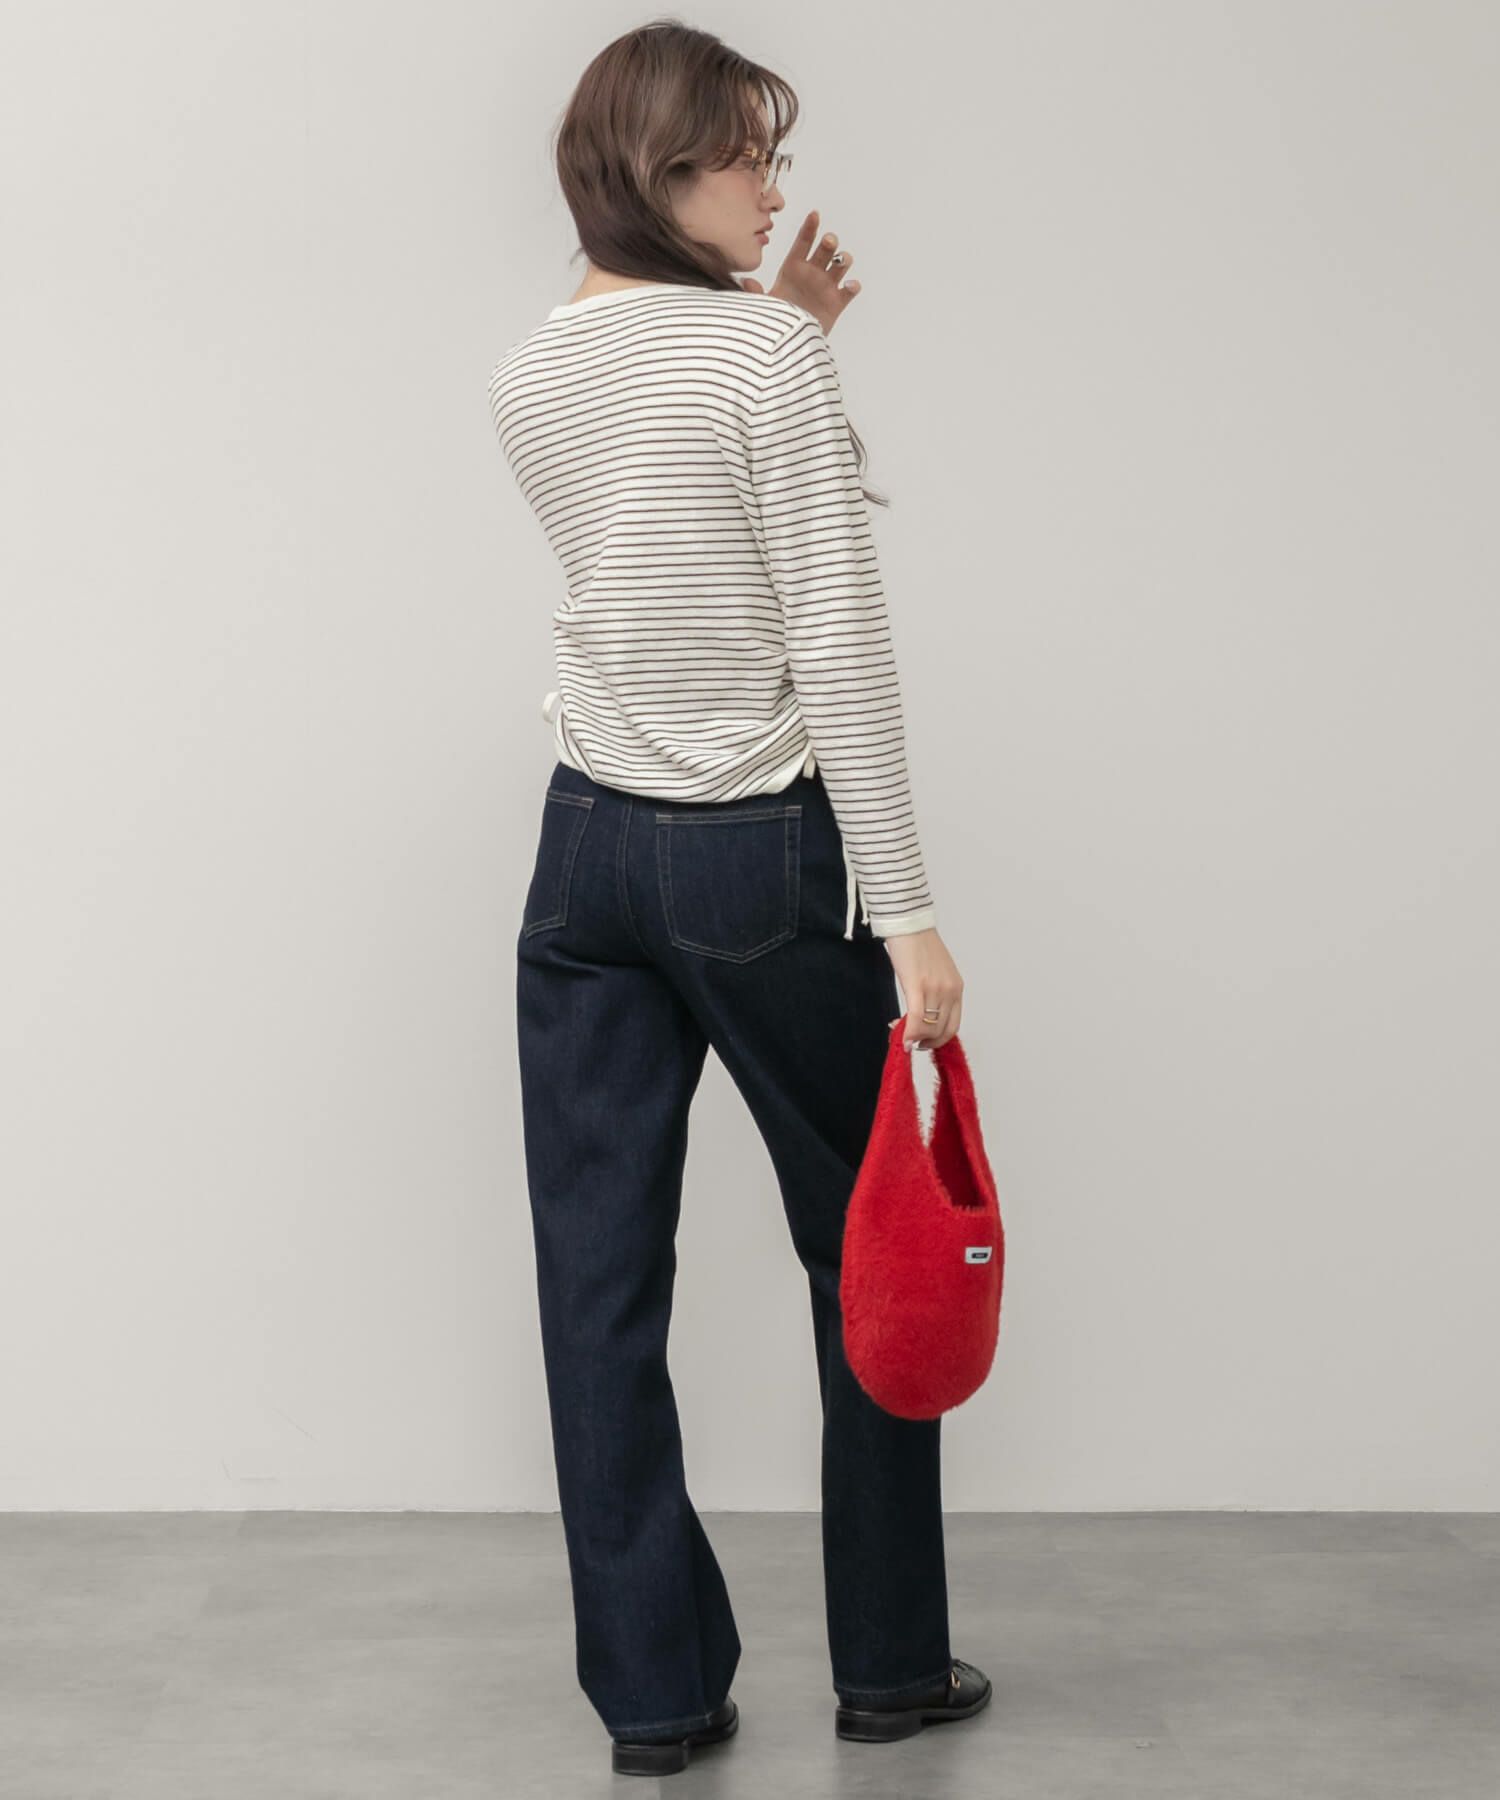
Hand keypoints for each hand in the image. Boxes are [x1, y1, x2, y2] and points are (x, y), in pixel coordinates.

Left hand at [739, 210, 858, 335]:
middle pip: (825, 249)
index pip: (803, 242)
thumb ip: (756, 293)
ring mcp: (826, 285)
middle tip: (828, 241)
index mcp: (794, 267)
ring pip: (841, 264)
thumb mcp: (765, 304)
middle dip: (829, 242)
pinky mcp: (837, 302)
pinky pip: (849, 290)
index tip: (815, 214)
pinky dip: (852, 286)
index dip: (810, 227)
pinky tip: (849, 285)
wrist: (790, 341)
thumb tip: (746, 282)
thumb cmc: (777, 317)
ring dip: (843, 259)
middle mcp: (813, 272)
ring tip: (840, 261)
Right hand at [881, 928, 963, 1051]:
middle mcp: (950, 991)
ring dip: (915, 1038)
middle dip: (927, 1042)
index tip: (924, 1041)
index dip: (938, 1039)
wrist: (908, 924)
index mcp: (956, 988)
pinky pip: (916, 1018)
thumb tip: (923, 1015)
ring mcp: (935, 989)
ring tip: (902, 1035)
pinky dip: (909, 1032)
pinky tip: (901, 1038)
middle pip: (942, 1030)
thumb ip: (934, 993)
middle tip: (912, 1043)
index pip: (953, 1025)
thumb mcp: (936, 972)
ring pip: (929, 1027)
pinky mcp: (917, 985)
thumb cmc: (919, 945)